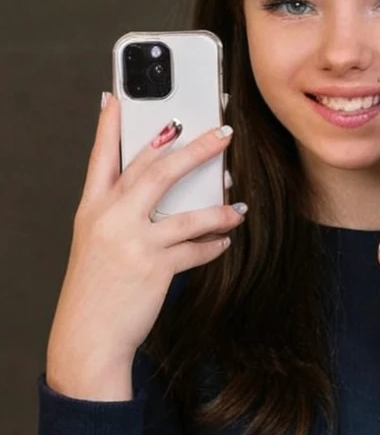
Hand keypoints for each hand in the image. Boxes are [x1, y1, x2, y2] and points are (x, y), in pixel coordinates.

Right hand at [46, 93, 246, 399]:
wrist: (87, 337)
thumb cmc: (96, 285)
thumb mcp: (96, 240)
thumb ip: (122, 208)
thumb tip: (162, 181)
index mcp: (93, 208)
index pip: (101, 156)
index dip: (109, 125)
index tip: (117, 97)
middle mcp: (111, 219)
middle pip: (156, 170)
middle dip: (194, 148)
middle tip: (222, 132)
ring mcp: (132, 243)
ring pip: (187, 212)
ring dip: (219, 207)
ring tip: (238, 203)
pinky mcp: (154, 268)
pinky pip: (196, 249)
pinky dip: (214, 244)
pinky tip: (224, 241)